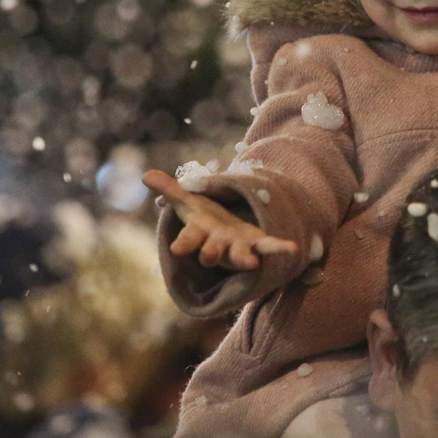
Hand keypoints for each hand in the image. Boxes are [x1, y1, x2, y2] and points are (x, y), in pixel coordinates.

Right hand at [142, 170, 297, 270]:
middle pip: (211, 253)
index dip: (184, 244)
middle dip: (210, 254)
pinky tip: (292, 248)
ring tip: (252, 262)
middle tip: (209, 257)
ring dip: (244, 259)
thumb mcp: (188, 202)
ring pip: (239, 257)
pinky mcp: (257, 246)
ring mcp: (238, 248)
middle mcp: (217, 246)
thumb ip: (170, 189)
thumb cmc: (206, 220)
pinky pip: (269, 247)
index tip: (177, 249)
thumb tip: (145, 174)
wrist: (228, 235)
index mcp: (200, 234)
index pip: (188, 240)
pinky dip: (279, 248)